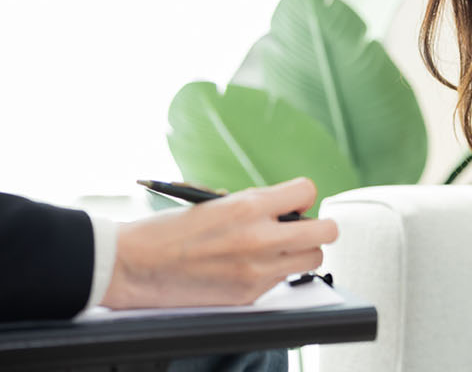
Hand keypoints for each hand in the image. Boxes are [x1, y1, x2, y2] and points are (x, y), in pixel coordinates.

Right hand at [102, 178, 337, 308]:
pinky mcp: (248, 295)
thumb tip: (286, 208)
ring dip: (301, 253)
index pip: (307, 191)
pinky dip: (274, 274)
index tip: (293, 203)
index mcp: (248, 205)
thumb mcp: (215, 203)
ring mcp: (256, 270)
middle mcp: (258, 237)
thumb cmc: (168, 232)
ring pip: (313, 259)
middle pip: (326, 230)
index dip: (302, 196)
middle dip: (316, 227)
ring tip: (279, 250)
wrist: (132, 266)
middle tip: (300, 227)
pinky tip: (250, 268)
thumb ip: (256, 205)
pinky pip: (282, 281)